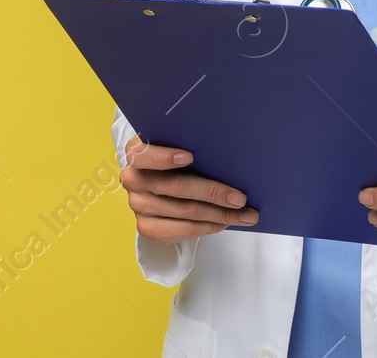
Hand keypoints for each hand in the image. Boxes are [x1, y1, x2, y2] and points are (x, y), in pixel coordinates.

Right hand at [121, 135, 258, 243]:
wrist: (158, 184)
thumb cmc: (174, 161)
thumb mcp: (176, 147)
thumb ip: (190, 148)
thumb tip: (227, 158)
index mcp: (136, 152)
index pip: (145, 154)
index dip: (165, 157)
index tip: (190, 156)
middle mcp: (133, 178)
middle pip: (175, 186)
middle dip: (212, 192)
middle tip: (240, 198)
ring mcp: (137, 204)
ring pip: (184, 211)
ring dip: (218, 215)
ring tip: (244, 215)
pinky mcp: (146, 226)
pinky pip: (180, 230)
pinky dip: (206, 227)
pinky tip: (223, 223)